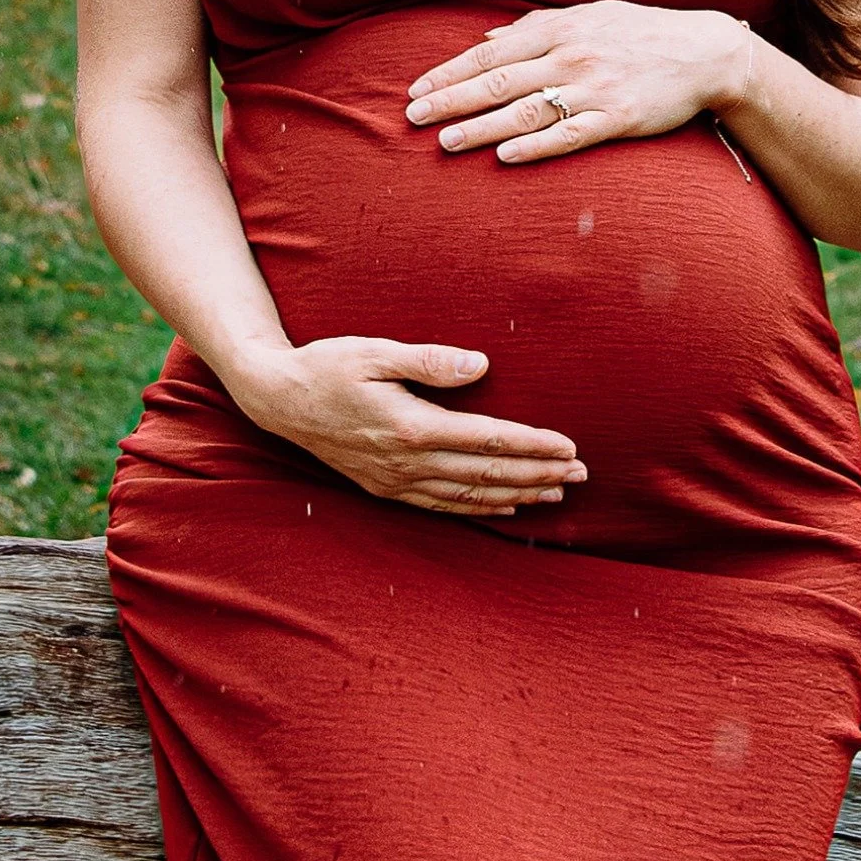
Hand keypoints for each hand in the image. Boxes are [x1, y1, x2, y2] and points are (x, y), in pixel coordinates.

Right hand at [223, 336, 587, 516]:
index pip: (488, 441)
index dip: (533, 445)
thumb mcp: (375, 351)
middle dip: (540, 474)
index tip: (570, 446)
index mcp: (410, 426)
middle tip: (582, 474)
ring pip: (470, 495)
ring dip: (518, 495)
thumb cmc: (327, 366)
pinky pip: (443, 506)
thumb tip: (481, 365)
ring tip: (557, 493)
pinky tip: (507, 507)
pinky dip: (480, 509)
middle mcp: (407, 462)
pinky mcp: (387, 488)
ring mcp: (396, 481)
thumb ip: (429, 361)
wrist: (277, 400)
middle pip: (488, 475)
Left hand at [404, 1, 750, 163]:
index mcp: (559, 31)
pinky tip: (506, 156)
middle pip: (498, 82)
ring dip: (482, 128)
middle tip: (413, 119)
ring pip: (526, 110)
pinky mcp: (617, 119)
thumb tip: (488, 38)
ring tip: (446, 143)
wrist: (705, 54)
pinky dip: (536, 146)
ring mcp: (594, 89)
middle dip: (451, 101)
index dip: (449, 73)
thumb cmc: (640, 36)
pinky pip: (570, 135)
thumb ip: (537, 29)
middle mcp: (571, 57)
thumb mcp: (589, 18)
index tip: (415, 90)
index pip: (489, 54)